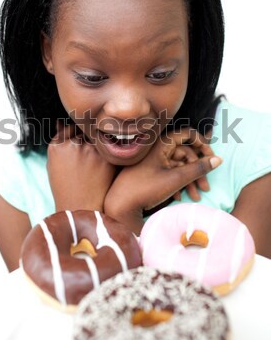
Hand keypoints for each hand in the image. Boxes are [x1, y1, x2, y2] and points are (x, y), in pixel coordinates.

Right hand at [47, 121, 115, 211]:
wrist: (80, 210)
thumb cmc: (66, 187)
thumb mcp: (54, 164)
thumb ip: (59, 141)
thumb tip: (60, 121)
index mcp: (57, 146)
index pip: (69, 127)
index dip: (76, 138)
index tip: (79, 148)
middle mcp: (72, 145)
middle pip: (85, 131)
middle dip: (88, 141)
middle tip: (88, 161)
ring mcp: (90, 150)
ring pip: (98, 138)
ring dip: (98, 147)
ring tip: (93, 168)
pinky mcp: (106, 158)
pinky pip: (109, 147)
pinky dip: (108, 155)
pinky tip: (102, 170)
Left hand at [104, 128, 221, 233]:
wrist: (120, 205)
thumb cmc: (145, 188)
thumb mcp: (176, 179)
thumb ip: (198, 169)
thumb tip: (218, 159)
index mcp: (162, 144)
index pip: (187, 134)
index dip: (202, 143)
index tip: (212, 158)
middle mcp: (159, 150)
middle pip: (186, 153)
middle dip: (198, 170)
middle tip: (206, 187)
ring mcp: (155, 162)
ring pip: (180, 166)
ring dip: (190, 181)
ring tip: (196, 197)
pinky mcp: (153, 173)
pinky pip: (170, 174)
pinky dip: (179, 184)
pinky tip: (180, 198)